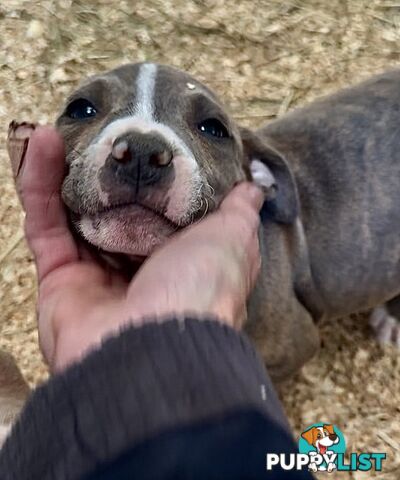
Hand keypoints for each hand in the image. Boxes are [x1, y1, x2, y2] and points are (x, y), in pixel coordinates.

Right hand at [9, 125, 262, 372]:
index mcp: (179, 260)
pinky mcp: (59, 280)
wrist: (152, 350)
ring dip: (61, 170)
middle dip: (103, 175)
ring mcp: (96, 275)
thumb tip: (252, 188)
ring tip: (57, 128)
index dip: (153, 180)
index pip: (162, 212)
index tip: (147, 145)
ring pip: (73, 213)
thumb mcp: (231, 240)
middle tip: (96, 134)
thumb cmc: (201, 292)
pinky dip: (37, 184)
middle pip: (114, 211)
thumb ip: (238, 212)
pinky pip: (44, 224)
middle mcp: (138, 268)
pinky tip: (37, 142)